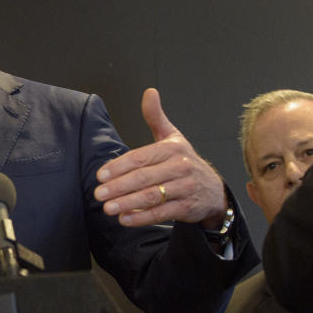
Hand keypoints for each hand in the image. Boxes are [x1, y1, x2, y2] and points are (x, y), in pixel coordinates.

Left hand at [94, 88, 226, 227]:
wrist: (213, 189)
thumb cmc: (185, 162)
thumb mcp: (172, 137)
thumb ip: (156, 117)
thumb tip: (149, 93)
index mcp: (172, 149)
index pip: (140, 157)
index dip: (119, 166)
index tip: (100, 175)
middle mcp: (180, 167)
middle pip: (144, 178)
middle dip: (119, 187)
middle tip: (99, 194)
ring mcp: (185, 188)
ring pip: (151, 196)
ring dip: (127, 203)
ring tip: (108, 208)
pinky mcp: (186, 207)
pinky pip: (161, 213)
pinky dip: (142, 218)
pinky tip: (125, 219)